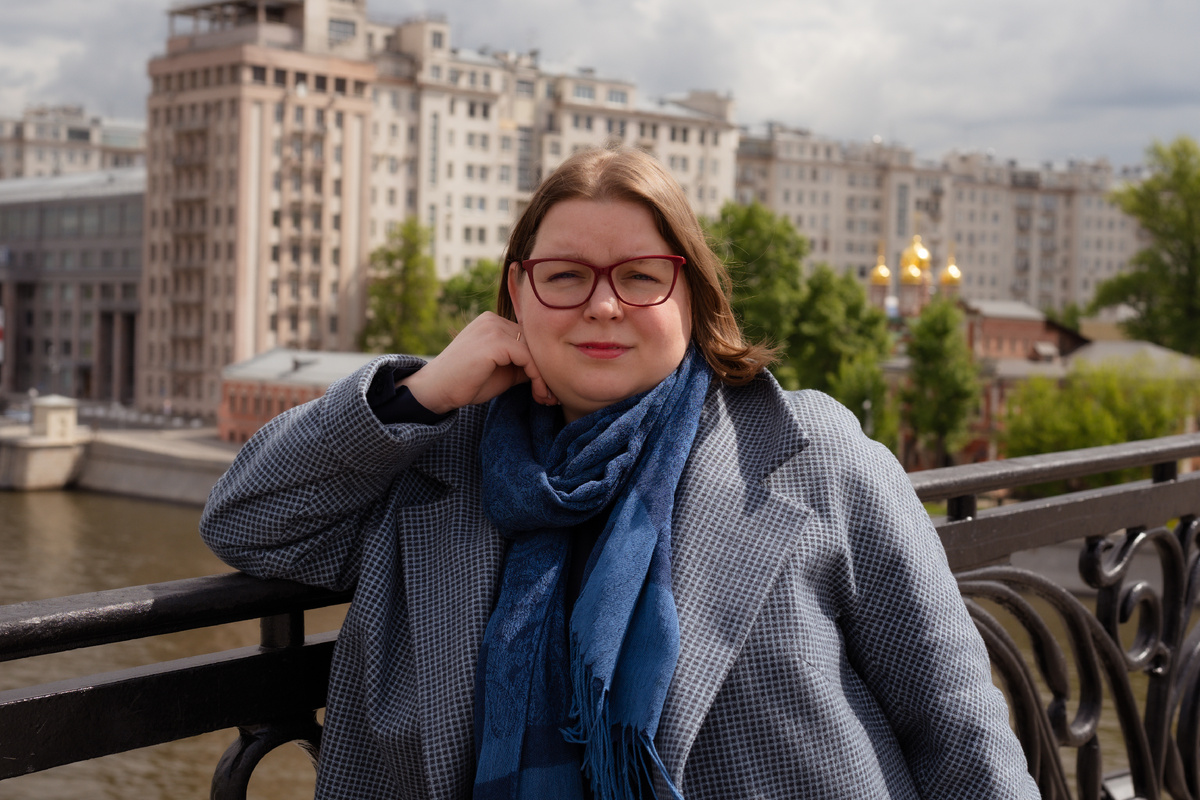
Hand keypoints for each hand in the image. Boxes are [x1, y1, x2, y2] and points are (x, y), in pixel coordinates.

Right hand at [398, 312, 556, 412]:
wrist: (436, 390)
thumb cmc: (465, 383)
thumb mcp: (501, 371)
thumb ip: (521, 364)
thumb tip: (549, 369)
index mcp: (492, 322)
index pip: (527, 339)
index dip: (541, 364)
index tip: (549, 389)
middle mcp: (492, 319)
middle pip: (533, 343)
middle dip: (545, 370)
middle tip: (552, 396)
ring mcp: (492, 328)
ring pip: (533, 351)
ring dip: (544, 377)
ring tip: (547, 399)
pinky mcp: (494, 342)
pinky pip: (527, 358)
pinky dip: (537, 378)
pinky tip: (538, 394)